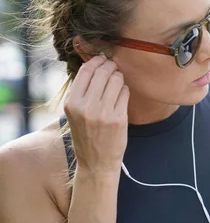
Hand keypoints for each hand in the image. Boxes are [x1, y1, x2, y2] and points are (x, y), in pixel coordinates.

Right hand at [64, 55, 129, 176]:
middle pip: (103, 73)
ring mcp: (103, 113)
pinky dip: (125, 90)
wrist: (96, 162)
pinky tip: (121, 95)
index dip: (97, 61)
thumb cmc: (86, 135)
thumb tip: (94, 65)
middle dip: (111, 67)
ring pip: (116, 81)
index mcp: (72, 103)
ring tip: (118, 82)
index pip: (86, 71)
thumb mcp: (75, 113)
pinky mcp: (118, 119)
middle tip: (114, 68)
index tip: (103, 60)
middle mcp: (86, 107)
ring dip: (119, 77)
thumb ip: (81, 91)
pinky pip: (125, 93)